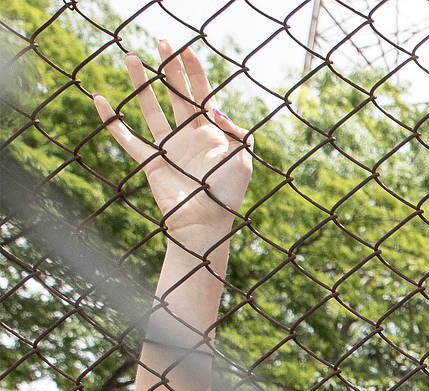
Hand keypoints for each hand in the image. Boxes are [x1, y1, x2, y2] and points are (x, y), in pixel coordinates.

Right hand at [94, 46, 251, 247]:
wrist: (204, 223)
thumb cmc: (227, 195)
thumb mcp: (243, 160)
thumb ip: (236, 133)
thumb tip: (216, 109)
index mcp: (212, 133)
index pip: (203, 94)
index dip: (194, 71)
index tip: (185, 50)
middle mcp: (189, 136)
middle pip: (177, 93)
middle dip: (169, 68)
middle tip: (161, 41)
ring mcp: (168, 147)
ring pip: (150, 107)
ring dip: (141, 83)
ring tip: (131, 56)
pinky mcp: (150, 161)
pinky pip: (125, 137)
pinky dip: (110, 120)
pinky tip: (98, 100)